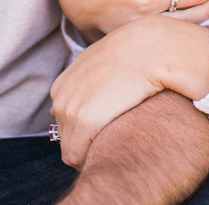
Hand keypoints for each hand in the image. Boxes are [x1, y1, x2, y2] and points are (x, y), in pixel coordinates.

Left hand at [50, 16, 208, 168]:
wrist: (147, 49)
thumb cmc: (131, 59)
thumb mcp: (100, 65)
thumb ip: (88, 82)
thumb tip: (87, 100)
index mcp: (62, 88)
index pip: (64, 125)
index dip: (84, 134)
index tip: (105, 134)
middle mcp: (60, 99)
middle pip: (66, 140)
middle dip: (85, 145)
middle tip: (112, 144)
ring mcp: (70, 110)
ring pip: (71, 152)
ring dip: (90, 154)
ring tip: (115, 149)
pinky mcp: (86, 120)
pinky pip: (77, 157)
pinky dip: (92, 160)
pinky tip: (113, 153)